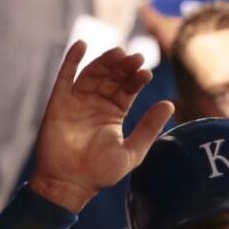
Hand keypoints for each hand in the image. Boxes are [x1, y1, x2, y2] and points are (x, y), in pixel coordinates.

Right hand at [29, 41, 173, 212]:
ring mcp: (77, 102)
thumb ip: (150, 127)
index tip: (146, 73)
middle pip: (111, 78)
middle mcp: (96, 104)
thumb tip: (170, 104)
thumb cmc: (100, 173)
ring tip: (118, 52)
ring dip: (104, 61)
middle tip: (135, 58)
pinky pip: (65, 76)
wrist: (70, 184)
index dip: (136, 79)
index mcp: (114, 114)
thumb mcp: (132, 151)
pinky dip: (72, 59)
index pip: (127, 89)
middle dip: (123, 67)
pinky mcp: (59, 102)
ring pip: (92, 74)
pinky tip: (82, 44)